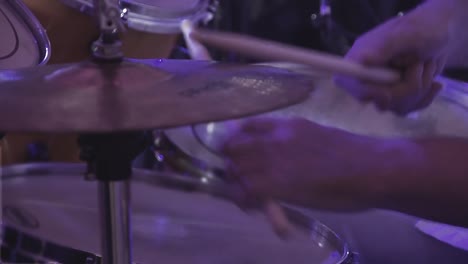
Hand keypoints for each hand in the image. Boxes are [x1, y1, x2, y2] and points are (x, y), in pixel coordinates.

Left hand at [221, 117, 390, 211]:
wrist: (369, 168)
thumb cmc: (354, 155)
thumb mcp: (319, 135)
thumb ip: (296, 141)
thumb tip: (286, 155)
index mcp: (286, 125)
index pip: (247, 127)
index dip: (238, 141)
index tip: (240, 154)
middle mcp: (274, 138)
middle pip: (233, 147)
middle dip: (232, 162)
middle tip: (242, 178)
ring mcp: (272, 159)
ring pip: (234, 168)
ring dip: (236, 182)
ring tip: (247, 195)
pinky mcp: (274, 183)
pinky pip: (244, 189)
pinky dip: (243, 198)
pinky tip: (253, 205)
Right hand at [334, 1, 453, 114]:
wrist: (439, 36)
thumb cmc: (420, 29)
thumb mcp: (404, 34)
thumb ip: (385, 47)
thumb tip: (363, 61)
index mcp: (360, 58)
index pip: (346, 82)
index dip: (365, 92)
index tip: (387, 92)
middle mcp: (365, 76)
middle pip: (376, 100)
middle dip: (405, 88)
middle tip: (420, 65)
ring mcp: (379, 88)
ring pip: (394, 107)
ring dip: (419, 90)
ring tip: (427, 66)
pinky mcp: (393, 98)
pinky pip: (405, 110)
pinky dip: (424, 99)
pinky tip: (434, 84)